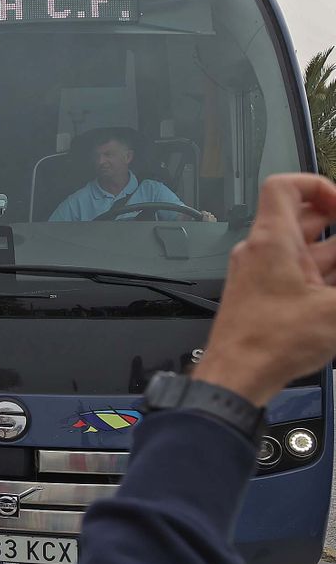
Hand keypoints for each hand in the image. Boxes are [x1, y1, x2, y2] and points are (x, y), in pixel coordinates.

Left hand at [192, 174, 335, 406]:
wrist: (237, 377)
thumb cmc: (267, 343)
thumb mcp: (335, 308)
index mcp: (271, 240)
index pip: (284, 186)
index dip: (318, 186)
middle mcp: (262, 252)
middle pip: (306, 219)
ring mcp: (263, 274)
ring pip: (309, 250)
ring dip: (335, 256)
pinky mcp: (267, 296)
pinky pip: (301, 274)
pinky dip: (326, 277)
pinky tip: (334, 293)